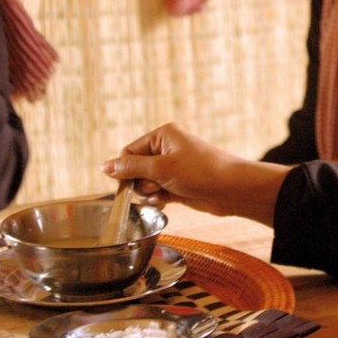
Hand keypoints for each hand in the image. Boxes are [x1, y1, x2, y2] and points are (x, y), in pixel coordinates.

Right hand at [102, 122, 288, 225]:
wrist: (233, 189)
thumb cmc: (200, 172)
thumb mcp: (161, 168)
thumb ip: (131, 168)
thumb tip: (105, 166)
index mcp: (162, 135)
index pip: (129, 151)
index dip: (124, 169)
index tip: (124, 187)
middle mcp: (166, 149)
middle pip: (136, 169)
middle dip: (140, 183)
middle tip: (155, 186)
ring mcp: (173, 168)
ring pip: (146, 183)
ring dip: (149, 193)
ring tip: (163, 194)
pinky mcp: (178, 185)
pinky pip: (157, 192)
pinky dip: (158, 199)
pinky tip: (166, 202)